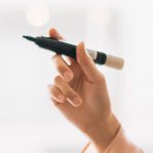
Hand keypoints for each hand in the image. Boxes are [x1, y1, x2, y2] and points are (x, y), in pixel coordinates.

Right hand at [45, 27, 119, 150]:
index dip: (58, 39)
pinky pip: (51, 89)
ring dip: (67, 90)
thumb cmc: (101, 99)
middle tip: (69, 76)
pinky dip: (58, 94)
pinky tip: (65, 101)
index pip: (67, 48)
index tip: (52, 31)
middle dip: (60, 65)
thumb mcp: (97, 79)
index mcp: (80, 64)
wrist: (97, 121)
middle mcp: (69, 71)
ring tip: (78, 101)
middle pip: (56, 59)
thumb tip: (79, 43)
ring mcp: (61, 84)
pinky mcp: (55, 96)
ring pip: (56, 78)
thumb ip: (87, 62)